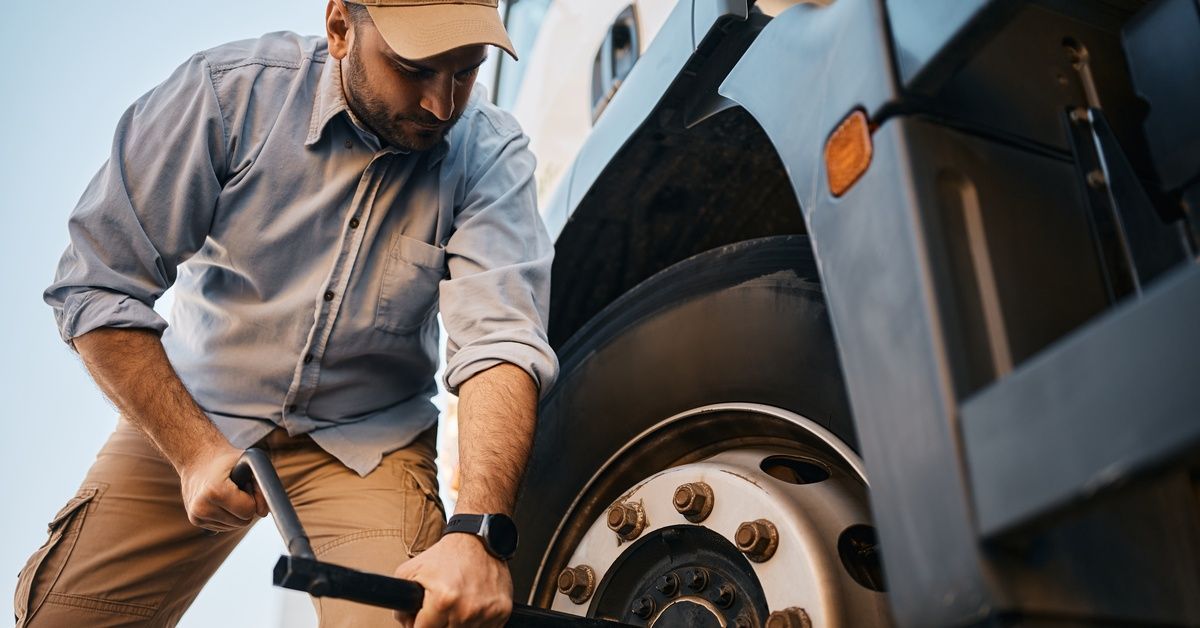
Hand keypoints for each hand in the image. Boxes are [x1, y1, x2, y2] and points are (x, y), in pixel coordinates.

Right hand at [177, 443, 267, 531]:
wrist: (196, 458)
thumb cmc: (226, 460)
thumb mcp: (248, 464)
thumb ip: (262, 486)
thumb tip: (263, 513)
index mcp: (215, 491)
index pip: (248, 511)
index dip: (252, 498)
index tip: (244, 484)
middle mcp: (202, 507)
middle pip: (243, 521)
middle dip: (245, 506)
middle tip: (235, 487)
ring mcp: (196, 516)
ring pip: (234, 526)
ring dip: (236, 512)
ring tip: (226, 491)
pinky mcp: (195, 521)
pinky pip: (224, 526)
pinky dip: (228, 515)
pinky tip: (219, 500)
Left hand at [393, 533, 512, 627]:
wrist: (478, 540)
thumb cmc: (447, 556)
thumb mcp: (411, 571)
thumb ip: (400, 604)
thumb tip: (405, 624)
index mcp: (443, 601)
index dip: (418, 626)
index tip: (423, 620)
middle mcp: (466, 610)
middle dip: (438, 625)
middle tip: (440, 611)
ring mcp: (486, 613)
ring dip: (458, 625)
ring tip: (457, 607)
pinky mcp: (502, 611)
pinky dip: (476, 624)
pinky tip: (472, 609)